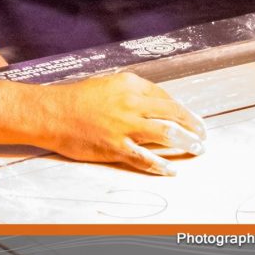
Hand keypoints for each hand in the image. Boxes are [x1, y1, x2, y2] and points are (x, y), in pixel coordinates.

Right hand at [40, 72, 206, 175]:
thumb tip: (153, 104)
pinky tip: (171, 169)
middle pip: (172, 114)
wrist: (51, 112)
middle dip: (192, 125)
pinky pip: (145, 158)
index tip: (190, 117)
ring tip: (197, 149)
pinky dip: (161, 165)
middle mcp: (131, 103)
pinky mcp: (116, 147)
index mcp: (130, 85)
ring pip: (166, 134)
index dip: (181, 109)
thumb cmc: (75, 99)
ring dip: (186, 143)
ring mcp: (125, 126)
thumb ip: (131, 93)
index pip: (165, 97)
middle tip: (202, 133)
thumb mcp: (107, 84)